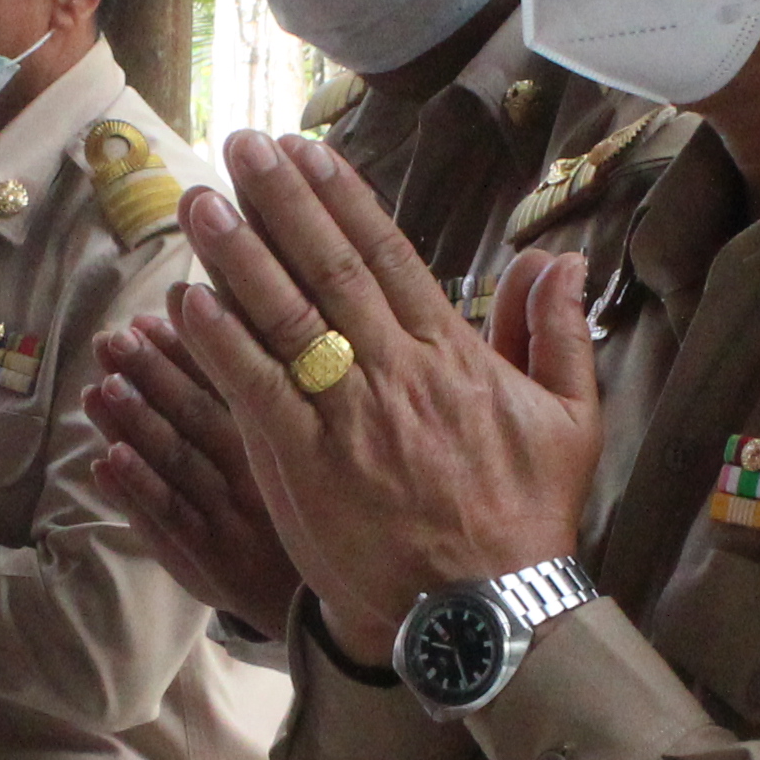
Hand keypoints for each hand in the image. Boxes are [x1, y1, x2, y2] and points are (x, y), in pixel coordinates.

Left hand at [87, 314, 303, 626]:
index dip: (184, 353)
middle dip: (152, 377)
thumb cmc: (294, 509)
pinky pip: (167, 521)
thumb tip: (207, 330)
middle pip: (197, 421)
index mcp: (280, 444)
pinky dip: (135, 489)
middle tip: (112, 340)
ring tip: (100, 388)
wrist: (310, 600)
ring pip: (177, 466)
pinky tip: (104, 459)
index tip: (147, 319)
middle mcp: (255, 479)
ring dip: (135, 426)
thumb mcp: (287, 453)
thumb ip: (248, 395)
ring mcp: (226, 520)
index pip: (230, 388)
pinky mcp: (203, 558)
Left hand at [172, 131, 601, 665]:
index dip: (341, 198)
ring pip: (285, 319)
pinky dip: (223, 345)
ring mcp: (349, 420)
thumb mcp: (571, 420)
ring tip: (199, 203)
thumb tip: (560, 258)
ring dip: (237, 256)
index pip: (388, 255)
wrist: (488, 612)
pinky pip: (257, 392)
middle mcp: (397, 373)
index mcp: (453, 355)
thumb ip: (559, 332)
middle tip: (240, 146)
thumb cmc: (526, 520)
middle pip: (329, 269)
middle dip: (281, 202)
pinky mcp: (306, 469)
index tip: (306, 151)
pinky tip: (188, 302)